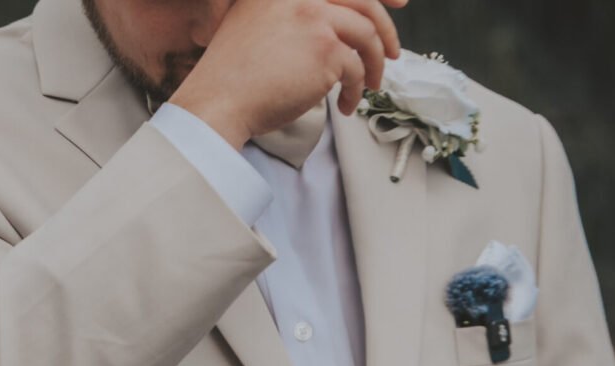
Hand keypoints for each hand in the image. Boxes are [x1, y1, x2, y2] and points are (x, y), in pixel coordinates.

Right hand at [168, 0, 406, 148]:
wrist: (218, 101)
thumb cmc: (232, 78)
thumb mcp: (255, 27)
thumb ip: (291, 19)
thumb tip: (334, 30)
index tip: (396, 5)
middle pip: (363, 2)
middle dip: (385, 29)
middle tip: (392, 53)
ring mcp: (315, 19)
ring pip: (366, 36)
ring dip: (375, 65)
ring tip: (370, 87)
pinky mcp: (326, 50)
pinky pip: (357, 69)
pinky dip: (357, 91)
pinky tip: (345, 105)